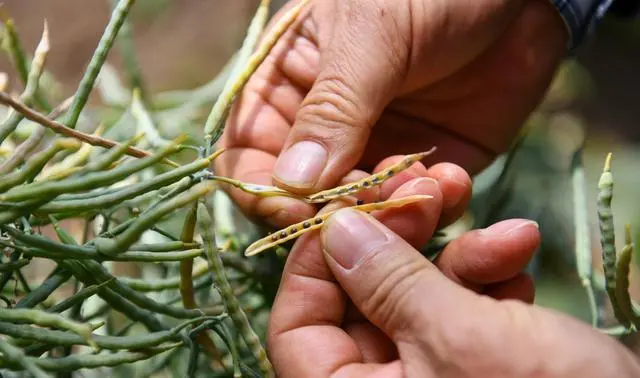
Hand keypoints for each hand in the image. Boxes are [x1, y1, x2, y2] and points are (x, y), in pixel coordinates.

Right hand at [215, 0, 567, 228]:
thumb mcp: (370, 36)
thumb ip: (332, 109)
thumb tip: (291, 184)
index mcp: (287, 88)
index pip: (246, 157)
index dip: (262, 193)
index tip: (298, 212)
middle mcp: (323, 129)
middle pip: (301, 200)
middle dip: (334, 212)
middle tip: (375, 202)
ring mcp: (374, 152)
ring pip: (359, 216)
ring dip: (388, 214)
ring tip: (426, 183)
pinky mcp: (423, 169)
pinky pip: (415, 211)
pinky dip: (432, 208)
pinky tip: (453, 179)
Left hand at [266, 170, 639, 376]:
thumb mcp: (458, 338)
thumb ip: (388, 281)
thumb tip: (334, 227)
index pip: (296, 324)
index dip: (314, 259)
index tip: (349, 205)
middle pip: (361, 298)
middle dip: (402, 239)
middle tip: (430, 188)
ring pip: (418, 297)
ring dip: (462, 256)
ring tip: (510, 234)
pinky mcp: (474, 366)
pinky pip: (462, 312)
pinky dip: (490, 281)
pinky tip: (522, 258)